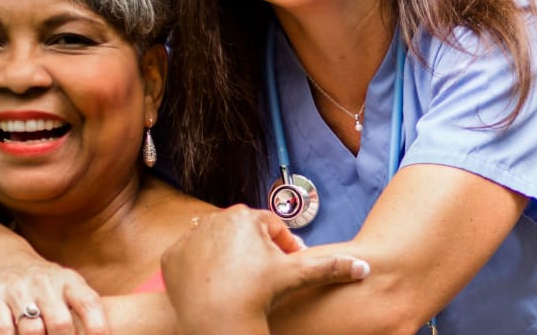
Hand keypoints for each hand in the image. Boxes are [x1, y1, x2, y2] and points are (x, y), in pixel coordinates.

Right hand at [0, 252, 107, 334]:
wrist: (0, 256)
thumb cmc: (42, 281)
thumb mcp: (67, 285)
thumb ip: (83, 308)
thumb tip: (103, 334)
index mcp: (69, 281)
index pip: (89, 304)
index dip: (98, 328)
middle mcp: (45, 284)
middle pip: (60, 323)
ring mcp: (18, 290)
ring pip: (32, 330)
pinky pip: (4, 329)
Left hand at [161, 206, 370, 332]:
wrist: (217, 320)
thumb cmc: (257, 294)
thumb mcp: (296, 276)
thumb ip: (330, 265)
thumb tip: (365, 267)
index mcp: (246, 216)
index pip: (270, 227)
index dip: (282, 247)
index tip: (285, 265)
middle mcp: (215, 219)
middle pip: (242, 234)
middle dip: (255, 252)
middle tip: (262, 278)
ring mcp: (190, 237)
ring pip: (216, 244)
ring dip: (228, 258)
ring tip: (239, 284)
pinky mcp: (172, 257)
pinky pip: (190, 259)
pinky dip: (201, 271)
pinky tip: (214, 287)